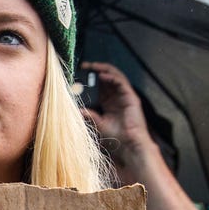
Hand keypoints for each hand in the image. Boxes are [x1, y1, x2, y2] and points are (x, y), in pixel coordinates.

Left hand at [79, 61, 160, 180]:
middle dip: (97, 69)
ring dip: (104, 69)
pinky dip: (112, 77)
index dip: (92, 77)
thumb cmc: (116, 136)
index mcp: (109, 102)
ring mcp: (125, 96)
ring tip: (93, 66)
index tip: (80, 72)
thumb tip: (76, 110)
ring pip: (116, 76)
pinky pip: (122, 83)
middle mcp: (118, 96)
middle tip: (84, 65)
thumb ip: (89, 115)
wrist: (128, 144)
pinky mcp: (131, 97)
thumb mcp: (98, 123)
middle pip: (108, 77)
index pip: (101, 85)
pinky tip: (102, 75)